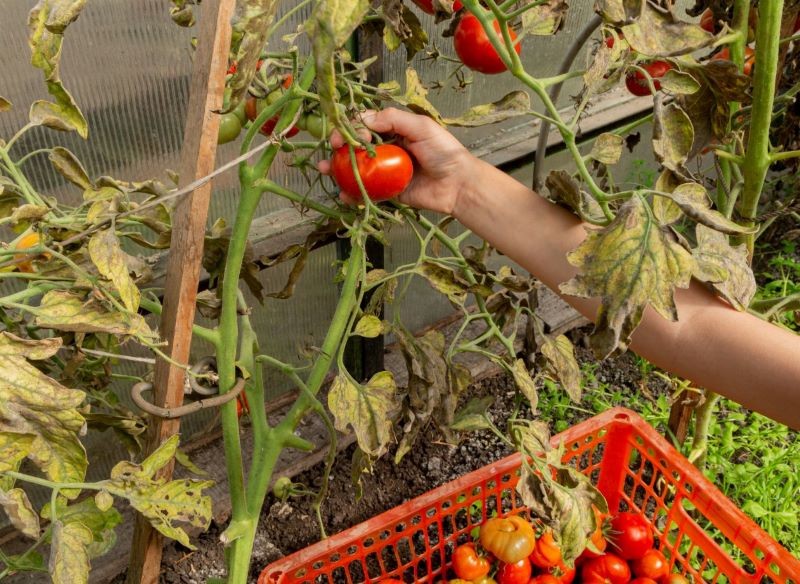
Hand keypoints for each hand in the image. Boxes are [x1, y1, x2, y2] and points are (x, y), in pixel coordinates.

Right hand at [318, 108, 474, 214]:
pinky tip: (344, 195)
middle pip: (354, 146)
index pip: (363, 125)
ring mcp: (384, 172)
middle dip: (338, 148)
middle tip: (333, 152)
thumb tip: (363, 120)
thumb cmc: (444, 152)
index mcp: (392, 131)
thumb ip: (393, 119)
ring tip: (326, 169)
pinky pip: (365, 192)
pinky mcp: (387, 192)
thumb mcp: (421, 126)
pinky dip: (352, 194)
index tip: (350, 137)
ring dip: (337, 169)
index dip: (351, 128)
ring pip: (354, 169)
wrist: (458, 184)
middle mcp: (385, 150)